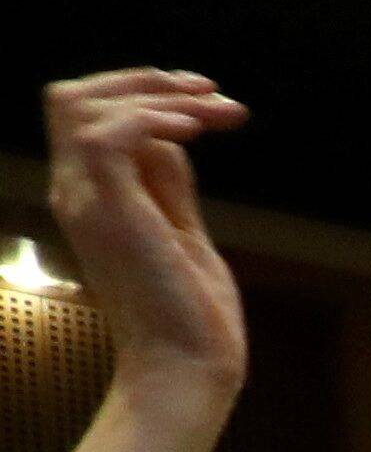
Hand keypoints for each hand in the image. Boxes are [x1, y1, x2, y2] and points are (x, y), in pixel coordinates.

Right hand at [44, 70, 249, 451]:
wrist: (188, 372)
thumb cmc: (192, 318)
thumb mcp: (183, 234)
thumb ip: (169, 185)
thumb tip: (171, 137)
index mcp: (92, 197)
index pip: (89, 116)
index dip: (142, 93)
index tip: (207, 101)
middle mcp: (77, 192)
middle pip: (73, 97)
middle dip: (144, 78)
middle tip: (212, 92)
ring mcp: (86, 200)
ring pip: (84, 104)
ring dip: (156, 93)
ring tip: (217, 110)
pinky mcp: (108, 212)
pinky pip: (107, 134)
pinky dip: (150, 117)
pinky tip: (197, 128)